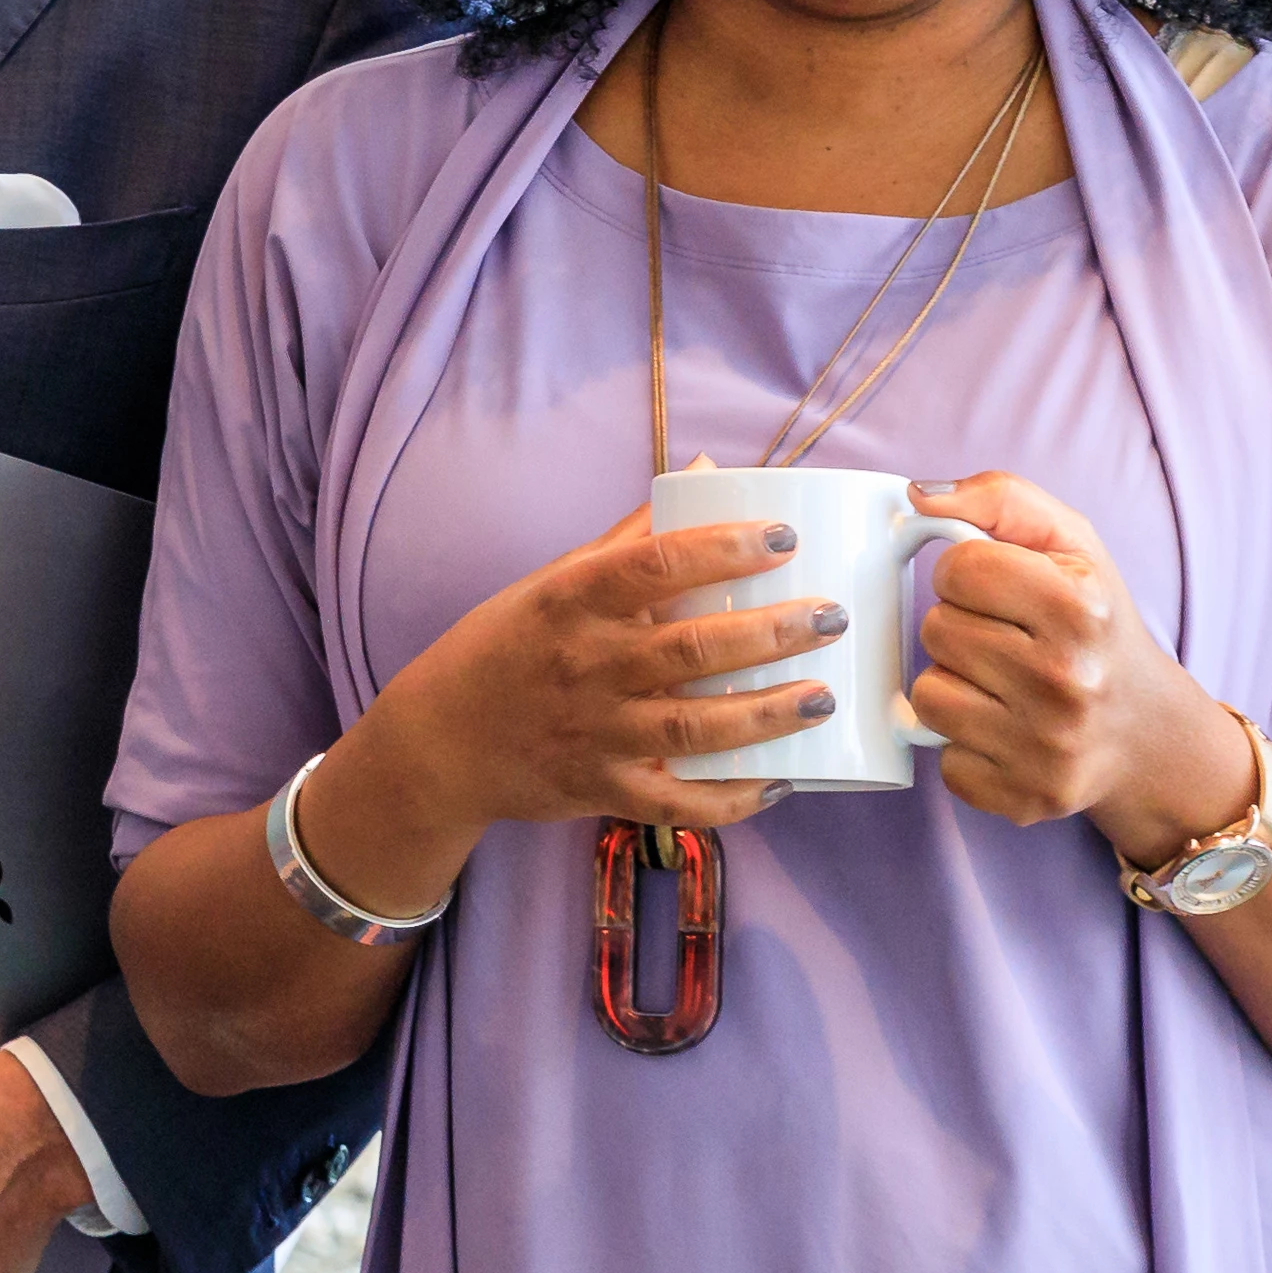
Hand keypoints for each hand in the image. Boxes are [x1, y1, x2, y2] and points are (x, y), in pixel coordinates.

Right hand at [346, 515, 840, 876]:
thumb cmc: (507, 646)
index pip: (654, 564)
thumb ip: (631, 536)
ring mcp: (594, 732)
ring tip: (823, 696)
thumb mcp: (555, 580)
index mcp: (571, 600)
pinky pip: (673, 801)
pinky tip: (778, 783)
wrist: (441, 741)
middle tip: (830, 617)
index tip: (784, 537)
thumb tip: (706, 470)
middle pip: (691, 649)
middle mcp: (585, 665)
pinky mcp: (601, 789)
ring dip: (765, 714)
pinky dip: (727, 800)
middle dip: (770, 633)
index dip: (723, 548)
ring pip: (693, 729)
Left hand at [907, 469, 1250, 862]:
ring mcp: (1046, 748)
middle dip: (960, 627)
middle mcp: (1068, 681)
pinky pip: (942, 760)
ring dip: (954, 685)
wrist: (1146, 731)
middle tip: (1004, 640)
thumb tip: (917, 495)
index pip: (959, 568)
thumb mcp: (1071, 542)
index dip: (966, 572)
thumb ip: (999, 498)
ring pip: (928, 697)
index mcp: (1081, 608)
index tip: (996, 590)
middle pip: (937, 630)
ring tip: (1000, 684)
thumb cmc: (1095, 624)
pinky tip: (1005, 732)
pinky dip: (963, 745)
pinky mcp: (1025, 799)